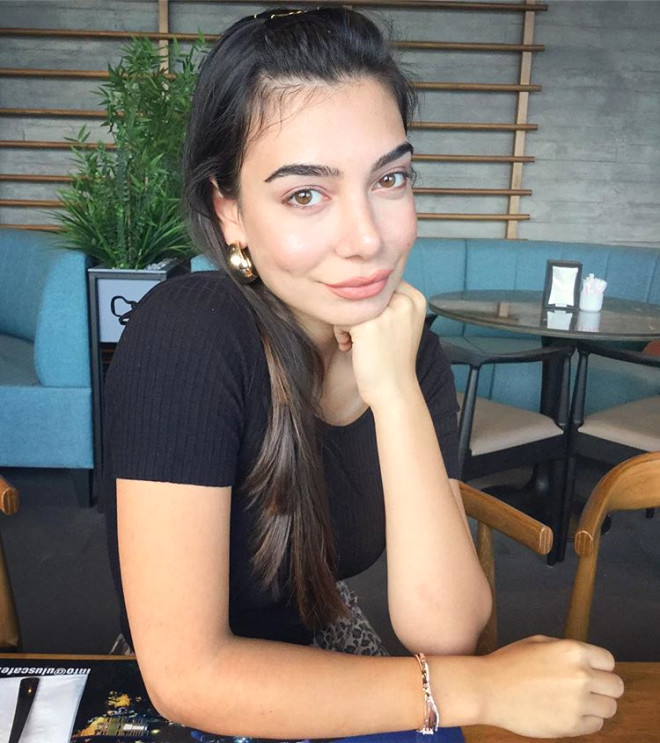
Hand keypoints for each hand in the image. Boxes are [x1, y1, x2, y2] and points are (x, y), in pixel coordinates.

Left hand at [333, 281, 426, 407]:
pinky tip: (350, 347)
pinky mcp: (368, 325)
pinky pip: (342, 318)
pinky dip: (341, 333)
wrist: (393, 390)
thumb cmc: (392, 360)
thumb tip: (361, 280)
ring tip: (354, 341)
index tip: (372, 325)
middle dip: (357, 311)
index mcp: (415, 298)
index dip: (369, 304)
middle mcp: (404, 301)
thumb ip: (390, 301)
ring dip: (347, 322)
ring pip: (351, 303)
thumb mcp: (401, 323)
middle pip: (365, 291)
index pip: (380, 284)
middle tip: (360, 335)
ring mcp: (387, 312)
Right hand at [480, 635, 623, 737]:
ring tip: (575, 702)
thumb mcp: (538, 643)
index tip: (590, 672)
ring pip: (610, 708)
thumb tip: (587, 661)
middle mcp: (580, 675)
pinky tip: (566, 712)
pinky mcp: (570, 725)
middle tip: (587, 689)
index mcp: (572, 651)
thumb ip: (567, 650)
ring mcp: (577, 702)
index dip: (599, 667)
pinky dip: (585, 721)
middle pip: (616, 687)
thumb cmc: (508, 663)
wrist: (487, 689)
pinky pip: (595, 725)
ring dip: (596, 706)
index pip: (609, 661)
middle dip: (603, 687)